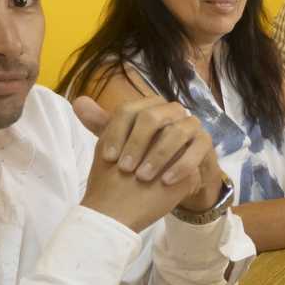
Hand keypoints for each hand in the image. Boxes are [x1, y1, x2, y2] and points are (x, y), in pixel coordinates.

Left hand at [74, 95, 216, 230]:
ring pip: (177, 131)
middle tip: (125, 168)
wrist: (169, 182)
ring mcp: (191, 126)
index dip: (117, 132)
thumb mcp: (121, 144)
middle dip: (137, 143)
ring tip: (143, 177)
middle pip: (153, 116)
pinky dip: (181, 165)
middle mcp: (171, 112)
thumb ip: (103, 125)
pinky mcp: (205, 144)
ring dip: (158, 155)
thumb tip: (78, 102)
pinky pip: (197, 151)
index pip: (129, 110)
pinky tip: (165, 180)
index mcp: (148, 108)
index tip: (108, 157)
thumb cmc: (142, 160)